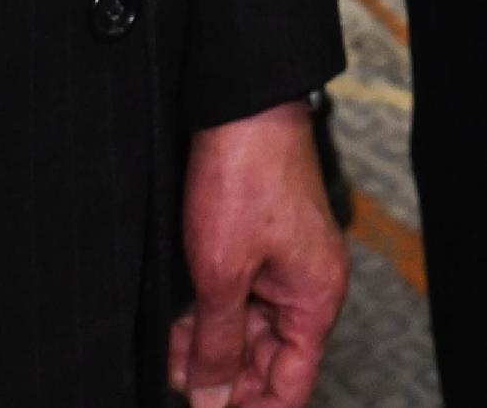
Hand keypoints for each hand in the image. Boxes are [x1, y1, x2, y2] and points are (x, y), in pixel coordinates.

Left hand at [173, 101, 347, 407]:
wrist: (242, 107)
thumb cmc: (247, 175)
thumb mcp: (221, 274)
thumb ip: (218, 343)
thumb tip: (214, 398)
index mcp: (316, 299)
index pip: (292, 384)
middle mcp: (308, 286)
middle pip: (269, 360)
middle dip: (222, 378)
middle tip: (177, 381)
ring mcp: (285, 266)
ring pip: (250, 332)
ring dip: (209, 348)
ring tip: (170, 354)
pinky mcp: (262, 247)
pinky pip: (241, 300)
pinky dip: (210, 316)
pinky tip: (178, 325)